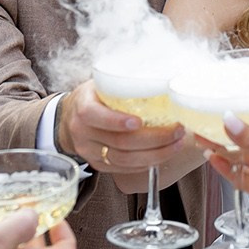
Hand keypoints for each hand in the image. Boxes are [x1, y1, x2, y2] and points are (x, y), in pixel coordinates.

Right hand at [59, 81, 185, 176]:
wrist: (71, 116)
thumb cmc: (95, 96)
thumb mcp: (102, 83)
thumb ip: (123, 84)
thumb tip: (164, 78)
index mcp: (82, 107)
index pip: (94, 116)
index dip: (117, 121)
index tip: (140, 121)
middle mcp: (82, 133)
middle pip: (119, 142)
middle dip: (153, 139)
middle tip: (177, 130)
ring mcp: (89, 152)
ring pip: (124, 160)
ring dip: (155, 154)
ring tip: (176, 143)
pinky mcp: (98, 165)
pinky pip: (123, 170)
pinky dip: (146, 164)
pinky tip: (163, 155)